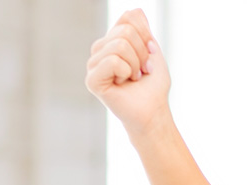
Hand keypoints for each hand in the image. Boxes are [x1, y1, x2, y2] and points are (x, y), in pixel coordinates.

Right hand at [85, 9, 171, 135]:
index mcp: (112, 41)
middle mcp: (100, 49)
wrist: (153, 112)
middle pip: (125, 31)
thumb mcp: (153, 53)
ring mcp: (93, 63)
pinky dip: (126, 72)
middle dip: (142, 52)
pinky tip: (123, 83)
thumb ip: (143, 31)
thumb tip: (135, 9)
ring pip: (120, 45)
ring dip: (136, 64)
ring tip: (134, 77)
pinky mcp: (92, 79)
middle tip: (143, 70)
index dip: (146, 35)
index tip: (150, 55)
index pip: (129, 17)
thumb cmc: (154, 87)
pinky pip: (113, 61)